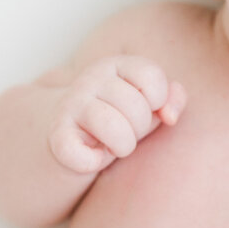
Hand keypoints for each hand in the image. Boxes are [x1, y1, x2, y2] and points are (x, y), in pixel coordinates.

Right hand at [47, 55, 185, 173]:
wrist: (69, 134)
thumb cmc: (120, 117)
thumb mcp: (150, 104)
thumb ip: (172, 98)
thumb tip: (170, 116)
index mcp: (116, 64)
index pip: (152, 76)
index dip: (158, 99)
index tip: (147, 108)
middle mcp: (90, 79)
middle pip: (137, 107)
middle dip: (140, 128)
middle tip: (126, 130)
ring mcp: (70, 104)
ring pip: (114, 129)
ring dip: (122, 146)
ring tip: (113, 144)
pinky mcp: (56, 133)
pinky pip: (78, 153)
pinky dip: (90, 162)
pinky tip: (92, 158)